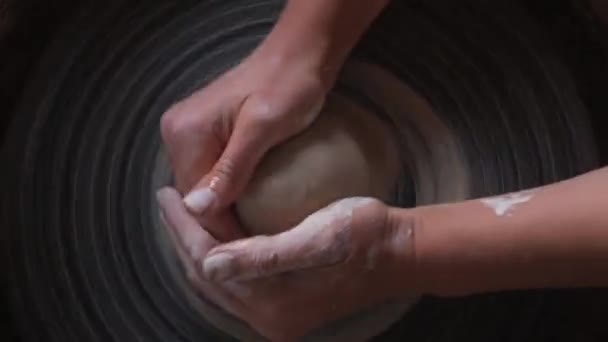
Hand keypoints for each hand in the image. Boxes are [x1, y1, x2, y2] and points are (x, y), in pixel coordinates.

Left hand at [156, 187, 416, 340]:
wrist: (399, 252)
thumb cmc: (362, 234)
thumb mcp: (315, 239)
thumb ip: (262, 257)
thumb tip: (208, 265)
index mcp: (272, 305)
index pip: (210, 261)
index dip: (185, 227)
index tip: (167, 194)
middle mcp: (269, 319)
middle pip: (209, 274)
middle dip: (184, 237)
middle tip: (167, 200)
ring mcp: (278, 316)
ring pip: (221, 280)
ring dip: (198, 247)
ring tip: (181, 217)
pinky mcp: (286, 306)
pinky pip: (238, 283)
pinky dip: (220, 258)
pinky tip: (215, 237)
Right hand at [160, 46, 328, 240]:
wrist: (300, 55)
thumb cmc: (289, 86)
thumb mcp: (264, 128)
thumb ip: (231, 168)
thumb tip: (196, 209)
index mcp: (184, 131)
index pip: (197, 199)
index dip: (223, 232)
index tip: (251, 255)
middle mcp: (177, 132)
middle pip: (195, 197)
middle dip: (221, 226)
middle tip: (254, 253)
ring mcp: (189, 132)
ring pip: (202, 189)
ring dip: (224, 213)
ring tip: (253, 237)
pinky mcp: (206, 133)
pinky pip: (211, 174)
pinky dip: (228, 194)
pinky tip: (249, 210)